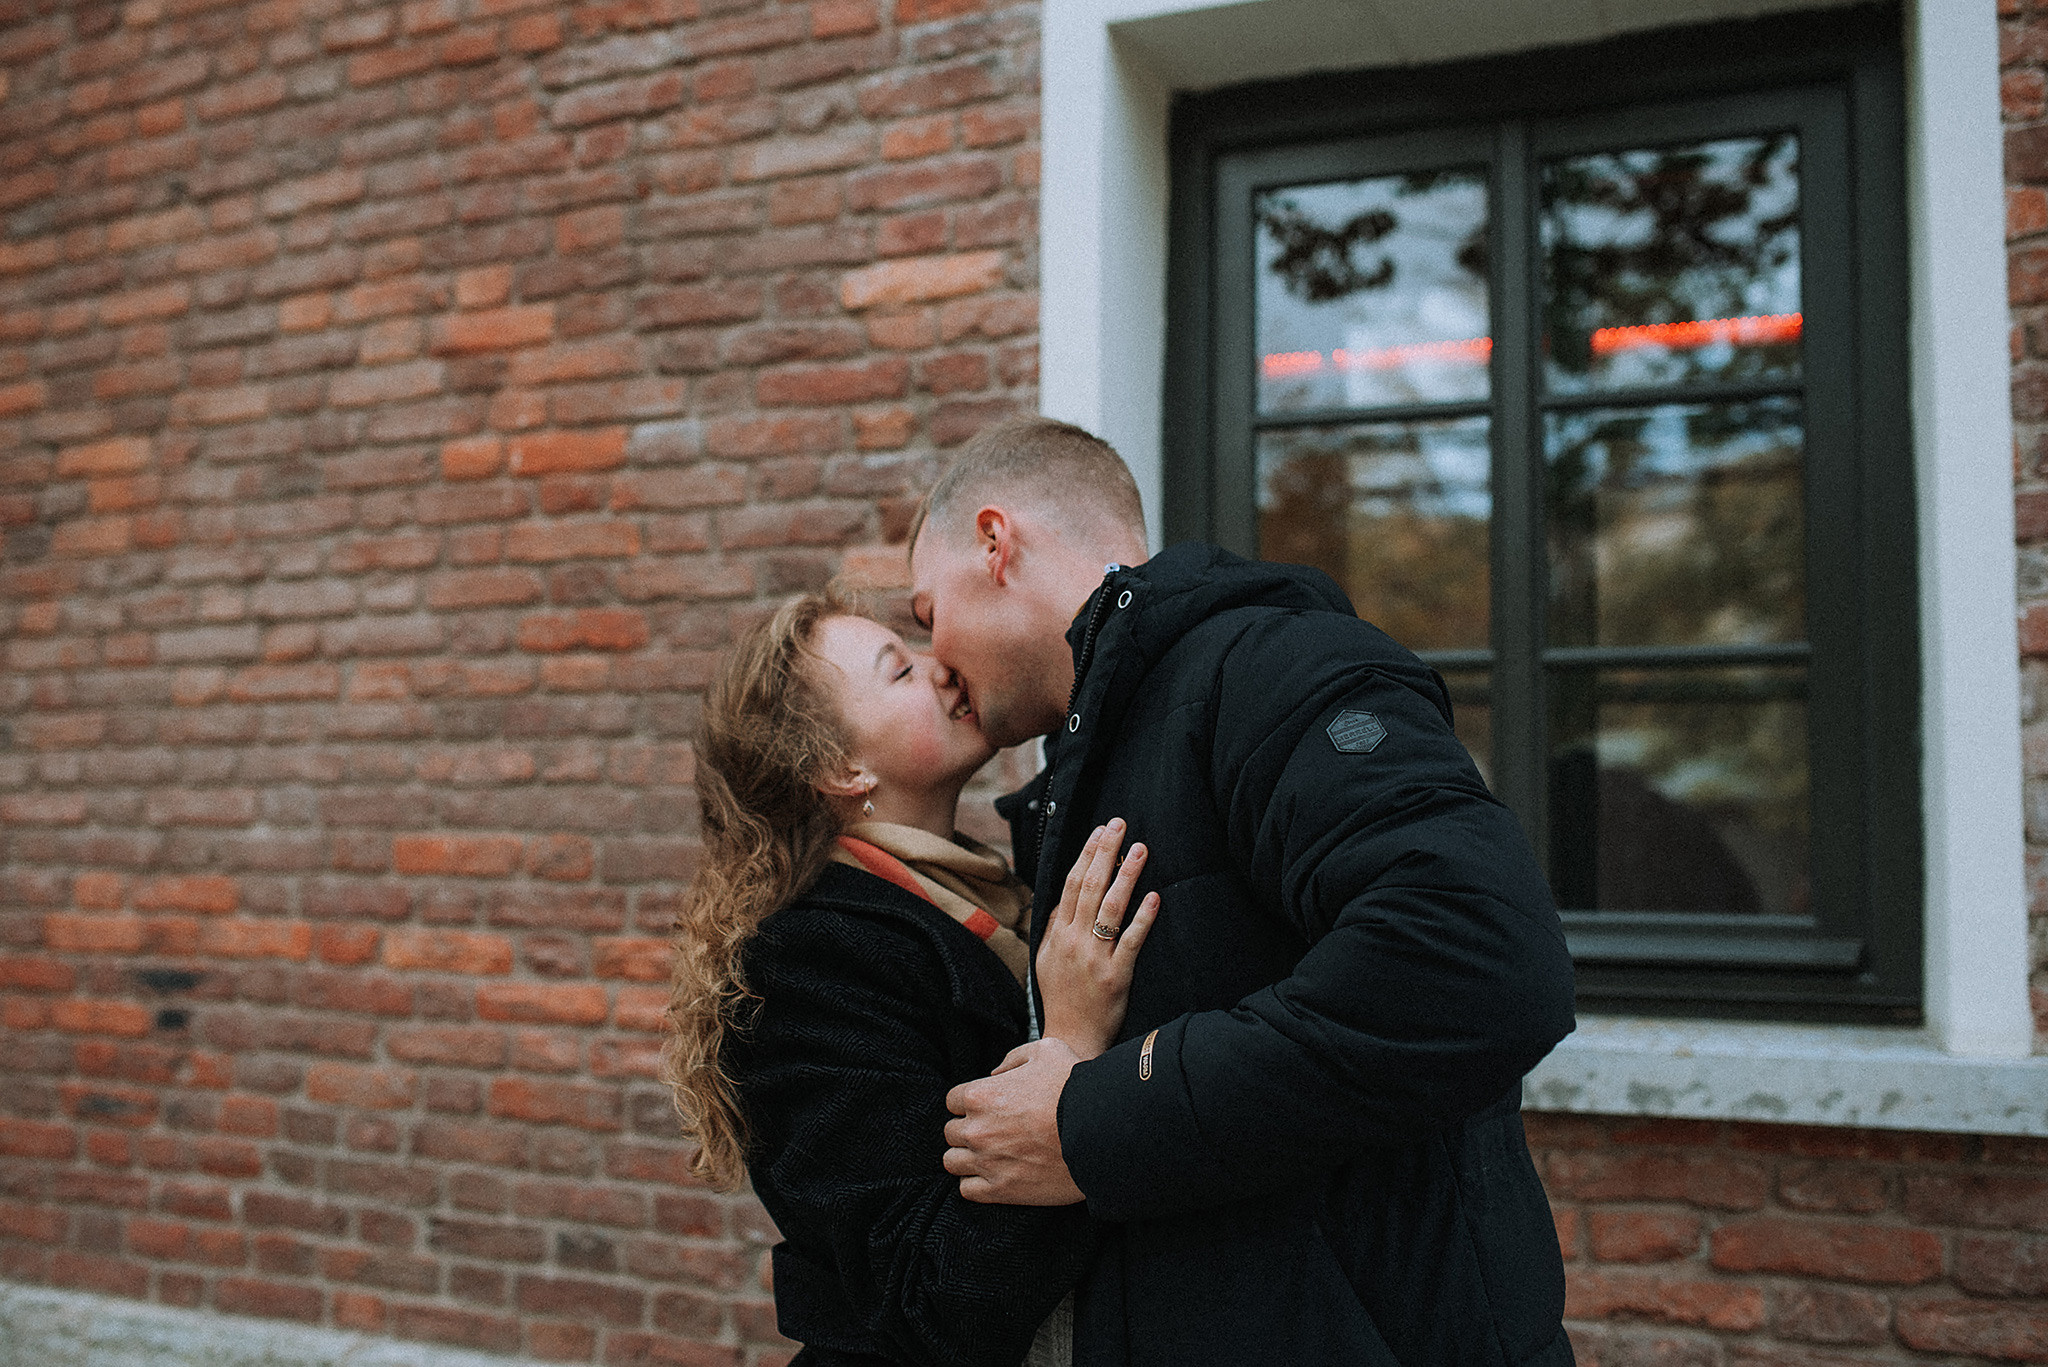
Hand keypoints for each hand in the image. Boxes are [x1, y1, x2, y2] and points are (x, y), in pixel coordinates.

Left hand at [943, 1038, 1084, 1204]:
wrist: (1101, 1131)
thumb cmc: (1075, 1087)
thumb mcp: (1046, 1051)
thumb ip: (1013, 1059)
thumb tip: (996, 1074)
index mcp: (980, 1095)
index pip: (953, 1100)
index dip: (970, 1102)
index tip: (986, 1107)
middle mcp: (977, 1130)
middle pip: (951, 1132)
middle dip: (967, 1129)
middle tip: (990, 1131)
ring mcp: (987, 1162)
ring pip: (953, 1162)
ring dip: (966, 1157)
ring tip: (988, 1154)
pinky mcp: (1001, 1191)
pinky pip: (968, 1190)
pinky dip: (975, 1183)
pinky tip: (993, 1174)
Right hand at [1036, 819, 1159, 1058]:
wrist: (1068, 1040)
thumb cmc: (1062, 997)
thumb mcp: (1047, 959)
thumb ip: (1055, 926)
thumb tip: (1066, 896)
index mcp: (1056, 934)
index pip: (1071, 884)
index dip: (1086, 854)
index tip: (1100, 831)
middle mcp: (1073, 941)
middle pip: (1090, 887)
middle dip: (1106, 852)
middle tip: (1120, 825)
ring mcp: (1094, 958)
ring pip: (1111, 907)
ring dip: (1126, 875)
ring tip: (1141, 849)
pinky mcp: (1116, 976)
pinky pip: (1131, 941)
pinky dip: (1143, 917)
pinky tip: (1154, 897)